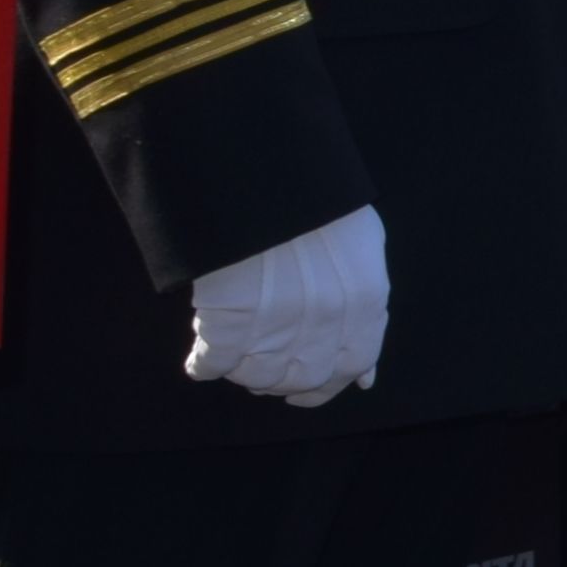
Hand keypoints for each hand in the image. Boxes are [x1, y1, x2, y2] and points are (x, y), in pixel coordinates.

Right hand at [185, 206, 389, 405]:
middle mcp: (325, 323)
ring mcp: (275, 327)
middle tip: (260, 365)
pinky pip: (211, 365)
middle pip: (301, 378)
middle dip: (281, 380)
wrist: (260, 175)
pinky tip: (200, 357)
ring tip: (234, 348)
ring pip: (257, 377)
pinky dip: (203, 365)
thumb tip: (365, 376)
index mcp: (364, 302)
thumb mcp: (361, 248)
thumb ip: (366, 310)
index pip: (351, 367)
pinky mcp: (225, 324)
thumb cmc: (313, 202)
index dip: (325, 386)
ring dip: (243, 370)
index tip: (302, 391)